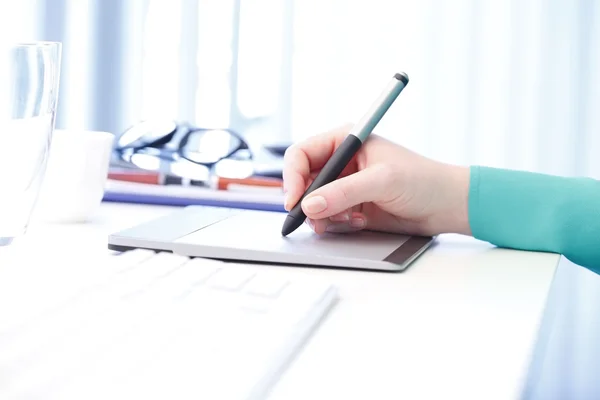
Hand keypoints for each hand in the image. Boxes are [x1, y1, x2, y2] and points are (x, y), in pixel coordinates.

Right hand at [282, 124, 471, 235]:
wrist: (446, 206)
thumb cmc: (422, 180)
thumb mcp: (381, 181)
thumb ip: (344, 192)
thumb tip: (310, 204)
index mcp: (346, 141)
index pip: (302, 154)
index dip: (292, 177)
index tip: (294, 200)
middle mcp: (342, 161)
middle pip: (303, 180)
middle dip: (306, 200)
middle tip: (314, 219)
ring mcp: (346, 185)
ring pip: (313, 202)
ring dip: (322, 215)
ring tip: (346, 220)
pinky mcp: (352, 205)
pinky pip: (328, 216)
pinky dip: (336, 223)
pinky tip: (359, 221)